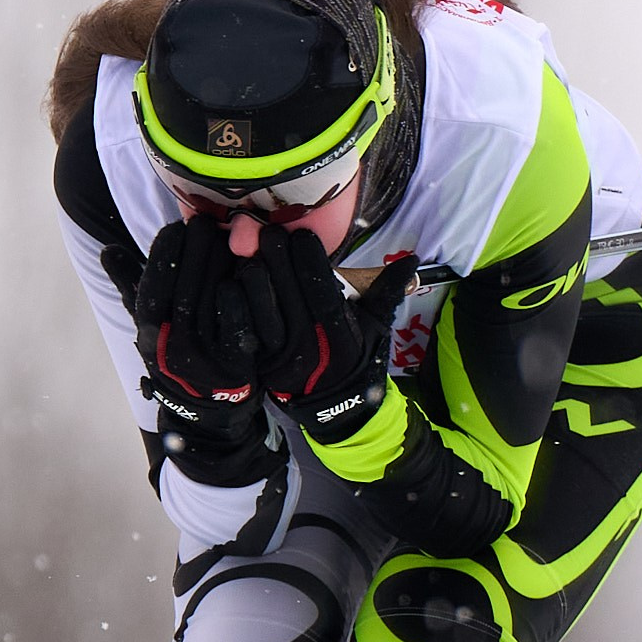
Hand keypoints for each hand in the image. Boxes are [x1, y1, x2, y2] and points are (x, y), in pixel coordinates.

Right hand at [125, 220, 278, 483]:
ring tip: (232, 235)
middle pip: (185, 282)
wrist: (207, 412)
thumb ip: (131, 286)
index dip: (166, 249)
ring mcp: (204, 356)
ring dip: (223, 260)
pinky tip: (248, 267)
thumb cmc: (177, 356)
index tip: (179, 227)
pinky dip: (242, 290)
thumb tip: (108, 249)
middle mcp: (171, 344)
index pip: (153, 280)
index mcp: (148, 332)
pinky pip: (239, 318)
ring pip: (213, 294)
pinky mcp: (235, 363)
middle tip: (210, 224)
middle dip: (198, 247)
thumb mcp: (150, 326)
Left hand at [243, 226, 414, 442]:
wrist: (334, 408)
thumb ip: (387, 291)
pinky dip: (235, 309)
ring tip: (251, 253)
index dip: (311, 261)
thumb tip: (412, 259)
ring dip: (254, 280)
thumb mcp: (376, 327)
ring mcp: (282, 358)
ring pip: (263, 314)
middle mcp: (311, 346)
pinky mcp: (260, 364)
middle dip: (278, 260)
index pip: (323, 291)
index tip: (302, 234)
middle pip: (290, 297)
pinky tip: (229, 283)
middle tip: (270, 232)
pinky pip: (244, 334)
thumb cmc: (357, 358)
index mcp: (340, 334)